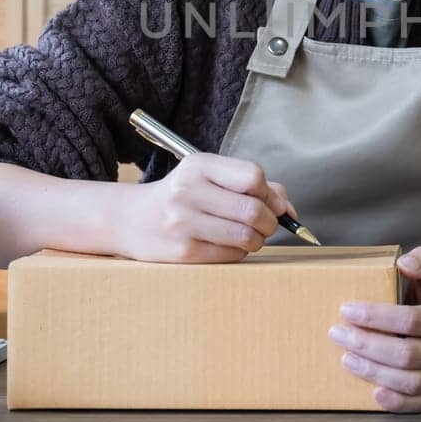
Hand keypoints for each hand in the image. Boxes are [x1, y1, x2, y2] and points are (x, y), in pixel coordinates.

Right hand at [123, 153, 293, 263]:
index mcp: (199, 166)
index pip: (253, 177)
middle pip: (253, 210)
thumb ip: (252, 185)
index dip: (270, 194)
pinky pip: (231, 255)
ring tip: (249, 236)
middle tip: (265, 225)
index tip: (271, 203)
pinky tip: (229, 245)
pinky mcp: (183, 252)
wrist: (131, 219)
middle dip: (270, 222)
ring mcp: (184, 223)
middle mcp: (189, 192)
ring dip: (258, 240)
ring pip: (246, 237)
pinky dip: (240, 252)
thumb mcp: (209, 177)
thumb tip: (289, 210)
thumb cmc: (180, 197)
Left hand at [328, 246, 420, 412]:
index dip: (377, 316)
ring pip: (409, 381)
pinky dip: (396, 403)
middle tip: (337, 334)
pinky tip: (374, 393)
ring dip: (373, 371)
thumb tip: (404, 263)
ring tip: (346, 358)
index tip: (347, 309)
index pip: (412, 320)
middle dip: (367, 345)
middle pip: (406, 354)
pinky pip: (417, 404)